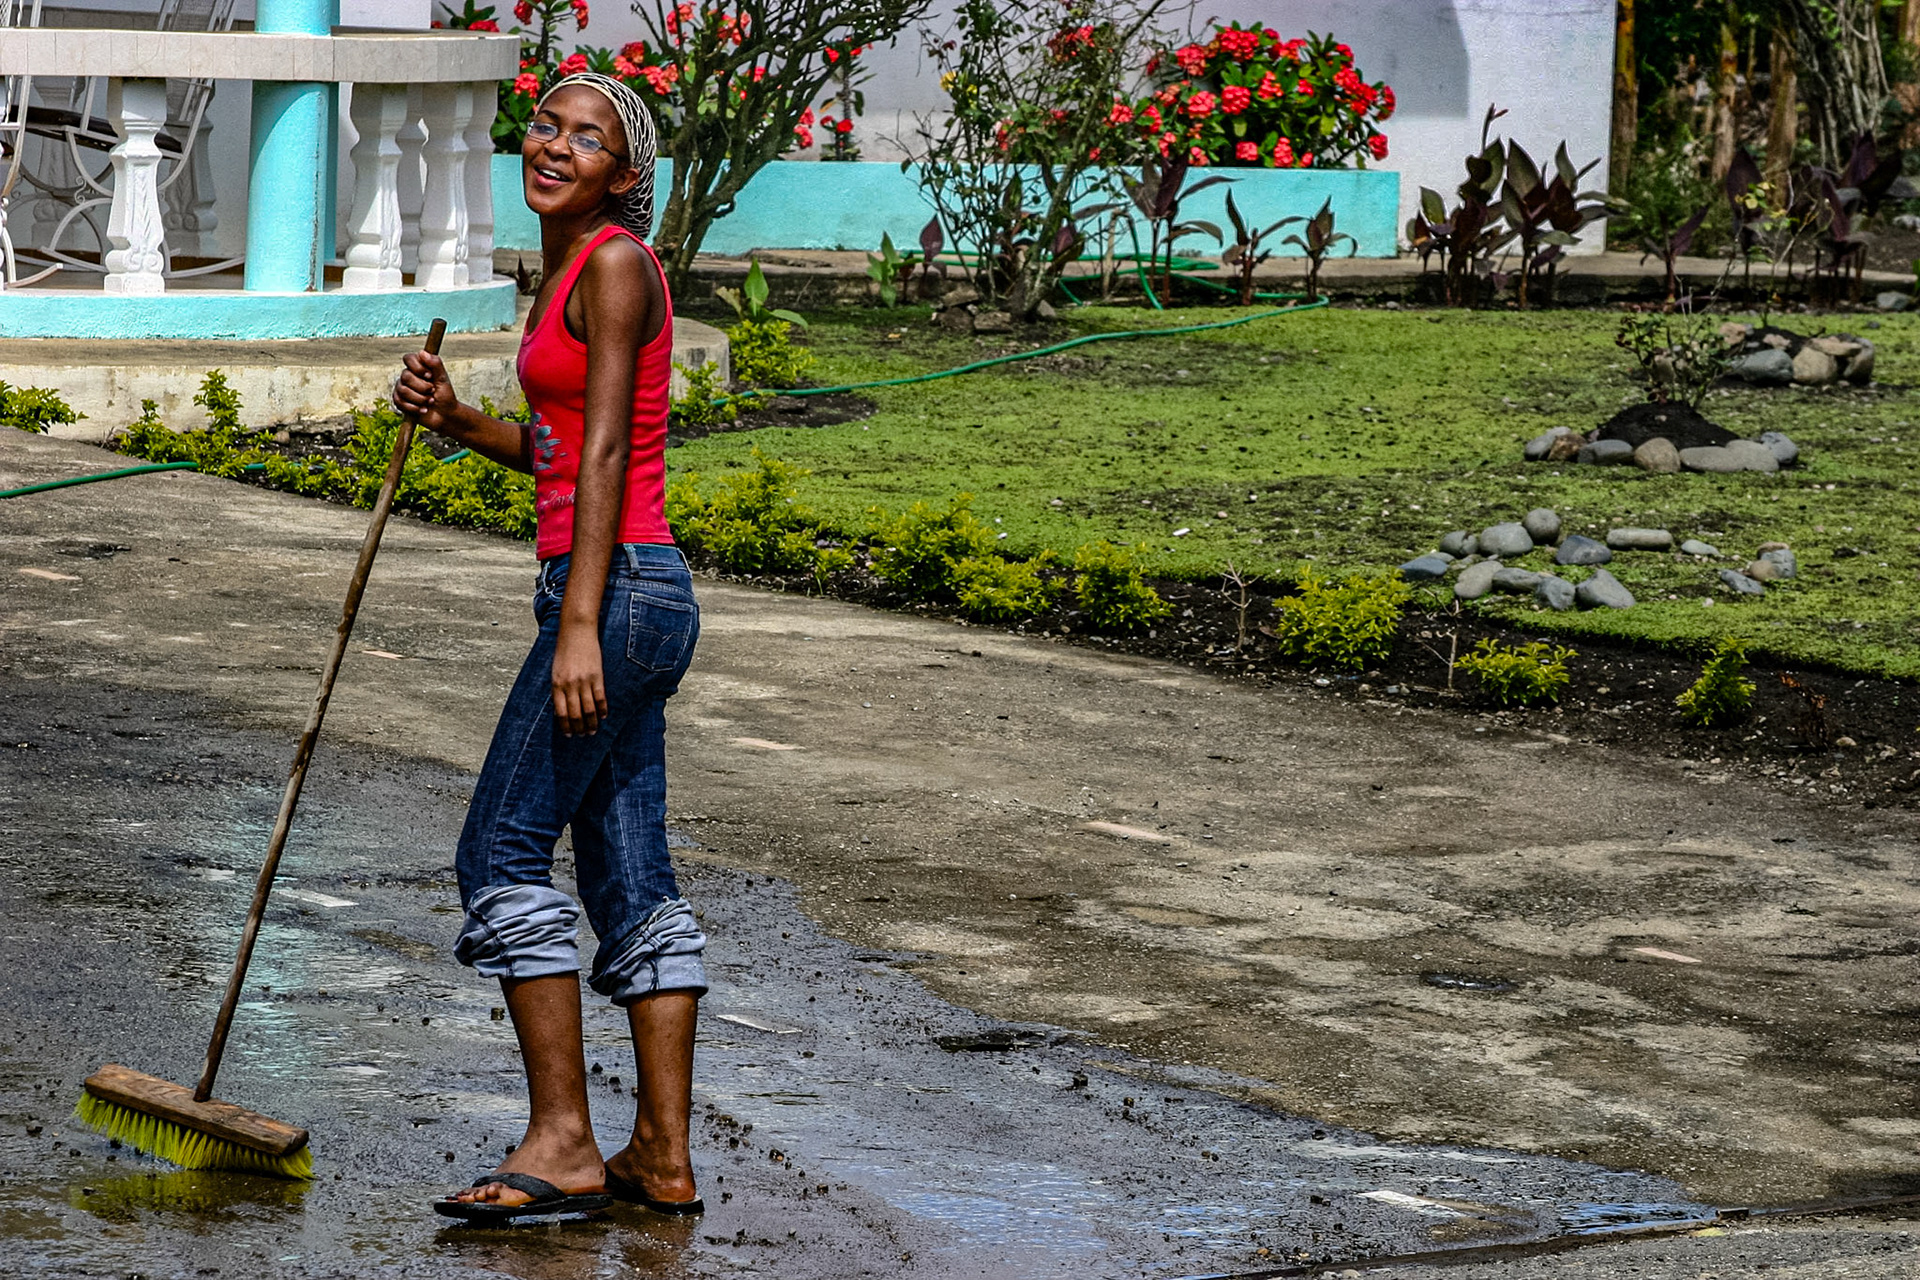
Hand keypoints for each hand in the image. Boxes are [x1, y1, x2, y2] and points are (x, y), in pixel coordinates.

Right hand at [394, 350, 457, 431]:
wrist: (445, 415)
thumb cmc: (445, 396)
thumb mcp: (443, 379)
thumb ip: (436, 364)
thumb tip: (422, 352)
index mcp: (418, 367)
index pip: (408, 358)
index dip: (418, 367)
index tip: (430, 376)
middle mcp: (408, 376)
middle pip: (405, 376)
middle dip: (422, 387)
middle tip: (432, 392)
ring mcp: (402, 388)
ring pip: (403, 390)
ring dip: (420, 399)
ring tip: (430, 402)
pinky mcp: (400, 402)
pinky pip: (399, 402)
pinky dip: (414, 408)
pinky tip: (423, 409)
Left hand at [551, 620, 608, 736]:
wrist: (576, 632)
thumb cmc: (564, 651)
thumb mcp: (555, 671)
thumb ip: (559, 689)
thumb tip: (562, 709)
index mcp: (556, 685)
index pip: (561, 713)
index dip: (565, 727)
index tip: (569, 734)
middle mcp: (570, 685)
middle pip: (575, 715)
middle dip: (579, 728)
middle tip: (584, 735)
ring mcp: (584, 681)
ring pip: (589, 709)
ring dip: (592, 723)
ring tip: (594, 730)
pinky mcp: (597, 676)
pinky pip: (601, 698)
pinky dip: (603, 709)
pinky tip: (604, 716)